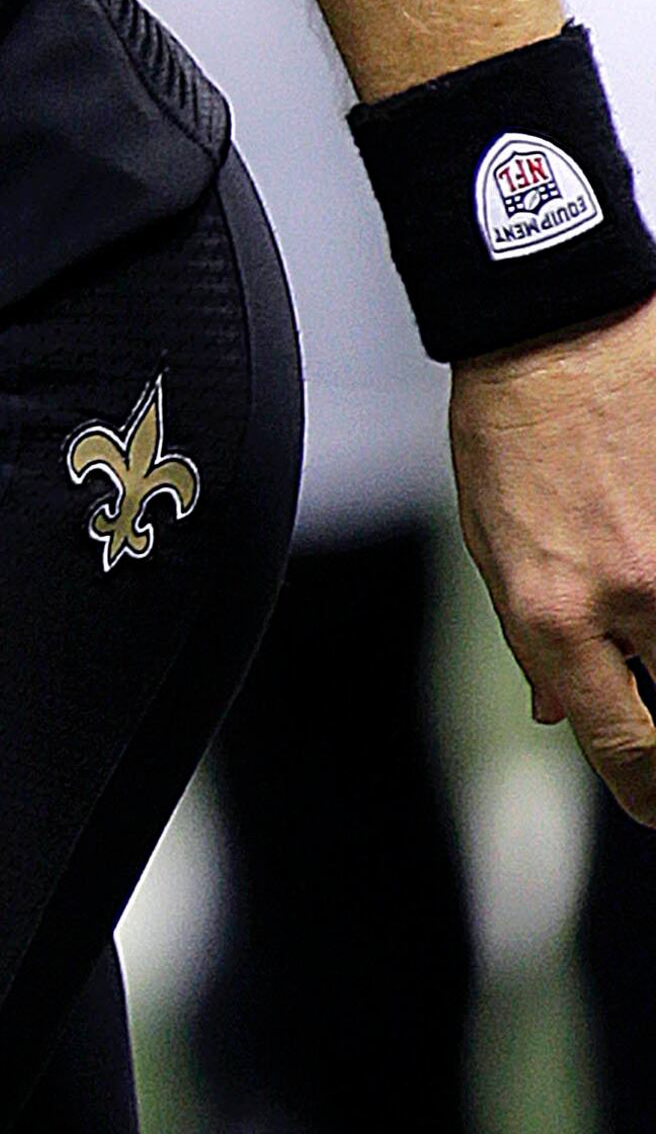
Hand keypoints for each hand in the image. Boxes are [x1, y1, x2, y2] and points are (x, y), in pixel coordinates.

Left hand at [452, 298, 655, 816]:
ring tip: (642, 632)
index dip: (648, 792)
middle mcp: (633, 596)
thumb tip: (558, 711)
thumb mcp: (494, 546)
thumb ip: (536, 641)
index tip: (653, 804)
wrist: (555, 329)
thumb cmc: (514, 429)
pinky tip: (651, 554)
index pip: (625, 746)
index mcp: (557, 615)